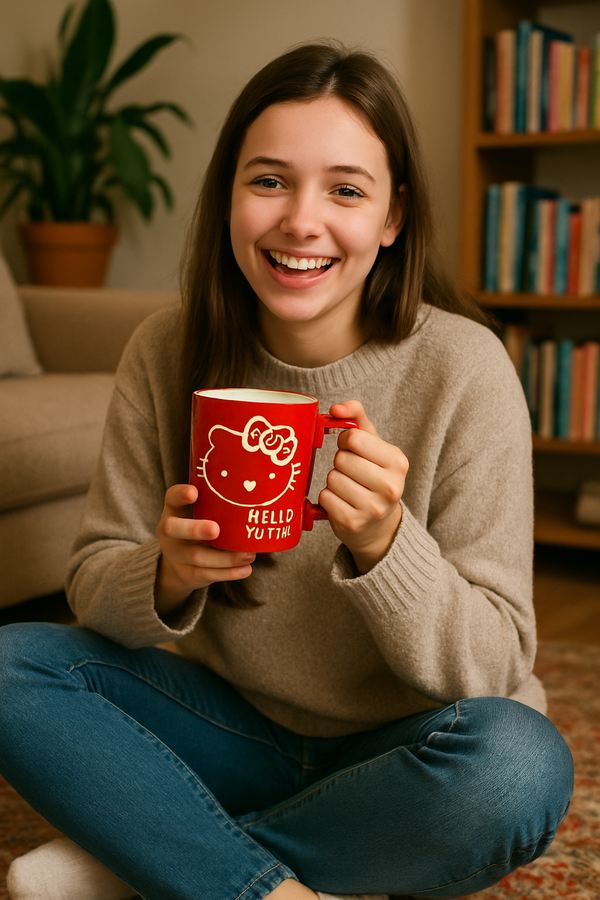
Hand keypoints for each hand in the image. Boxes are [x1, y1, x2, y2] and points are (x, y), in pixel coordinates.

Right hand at [155, 484, 254, 617]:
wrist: (177, 565)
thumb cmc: (197, 528)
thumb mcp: (198, 514)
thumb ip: (216, 504)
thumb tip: (260, 492)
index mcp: (173, 511)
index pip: (171, 498)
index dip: (179, 494)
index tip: (194, 492)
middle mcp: (169, 533)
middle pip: (174, 529)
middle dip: (195, 529)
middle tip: (215, 529)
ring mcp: (176, 555)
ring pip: (197, 556)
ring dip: (225, 557)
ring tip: (249, 555)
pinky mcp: (187, 574)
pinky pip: (207, 575)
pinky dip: (228, 573)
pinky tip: (245, 569)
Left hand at [318, 400, 407, 573]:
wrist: (379, 525)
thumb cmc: (372, 474)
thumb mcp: (373, 444)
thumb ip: (356, 417)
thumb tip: (335, 408)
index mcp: (398, 462)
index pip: (354, 438)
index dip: (346, 440)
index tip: (353, 449)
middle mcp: (390, 487)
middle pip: (341, 459)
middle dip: (341, 462)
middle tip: (351, 472)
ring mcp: (372, 508)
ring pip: (332, 478)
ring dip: (334, 481)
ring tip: (348, 488)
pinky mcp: (353, 524)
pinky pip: (325, 498)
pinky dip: (328, 498)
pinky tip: (342, 502)